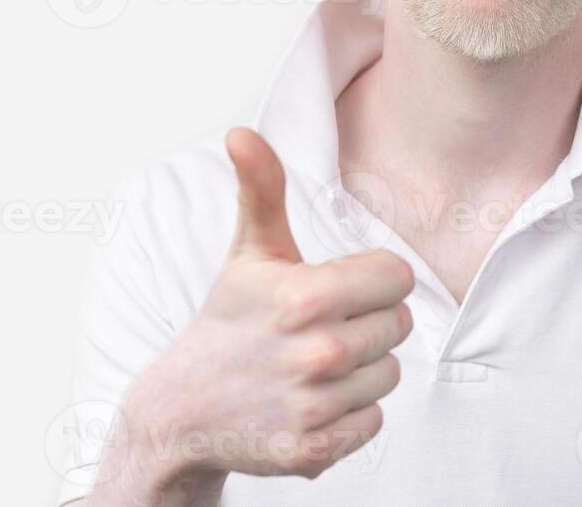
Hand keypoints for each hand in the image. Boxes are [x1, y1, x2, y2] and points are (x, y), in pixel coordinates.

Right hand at [105, 126, 415, 503]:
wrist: (183, 408)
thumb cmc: (229, 320)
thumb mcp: (248, 251)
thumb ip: (260, 189)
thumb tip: (240, 132)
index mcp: (305, 295)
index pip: (396, 277)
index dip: (370, 280)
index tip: (335, 288)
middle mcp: (315, 353)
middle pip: (398, 325)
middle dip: (365, 322)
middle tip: (318, 327)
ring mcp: (314, 406)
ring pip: (389, 373)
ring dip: (360, 369)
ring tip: (312, 364)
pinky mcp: (314, 450)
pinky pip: (374, 419)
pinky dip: (350, 412)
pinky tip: (311, 400)